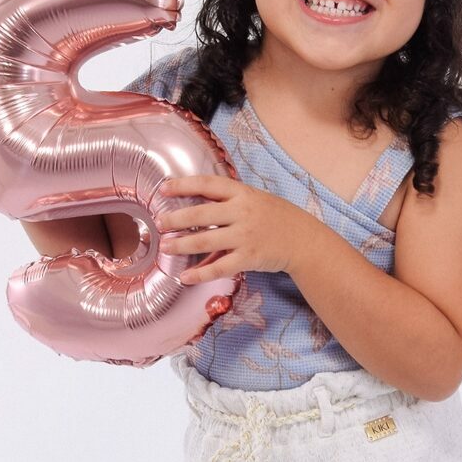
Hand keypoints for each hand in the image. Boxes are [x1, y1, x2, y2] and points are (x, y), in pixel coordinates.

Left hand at [155, 177, 309, 283]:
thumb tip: (194, 209)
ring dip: (181, 245)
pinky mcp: (248, 258)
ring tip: (165, 247)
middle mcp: (242, 212)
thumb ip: (227, 202)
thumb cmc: (274, 218)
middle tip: (159, 223)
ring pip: (205, 240)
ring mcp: (245, 236)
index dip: (184, 185)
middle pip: (201, 213)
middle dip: (175, 219)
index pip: (208, 184)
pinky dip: (200, 274)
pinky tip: (185, 277)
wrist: (303, 240)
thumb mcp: (253, 200)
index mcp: (242, 193)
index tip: (163, 188)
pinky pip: (219, 267)